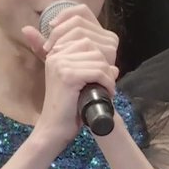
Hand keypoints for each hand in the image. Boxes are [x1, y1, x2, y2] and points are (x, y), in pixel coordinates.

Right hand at [20, 4, 119, 145]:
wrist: (53, 129)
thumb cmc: (67, 108)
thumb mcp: (79, 84)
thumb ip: (92, 72)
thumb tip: (114, 66)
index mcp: (56, 53)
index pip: (85, 39)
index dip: (99, 57)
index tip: (99, 76)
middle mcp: (56, 55)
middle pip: (92, 46)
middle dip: (104, 64)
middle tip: (106, 83)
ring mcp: (61, 64)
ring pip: (97, 58)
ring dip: (107, 75)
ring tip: (105, 89)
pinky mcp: (68, 76)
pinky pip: (97, 71)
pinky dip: (107, 82)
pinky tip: (106, 93)